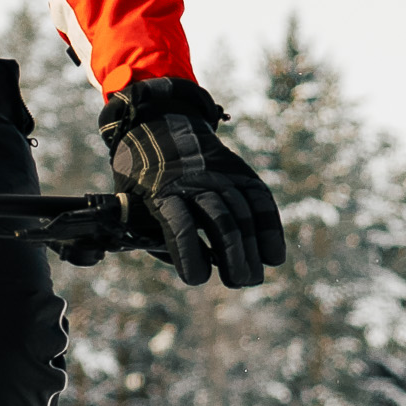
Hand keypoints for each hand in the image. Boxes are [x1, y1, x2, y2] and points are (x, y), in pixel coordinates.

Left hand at [99, 77, 285, 287]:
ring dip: (252, 248)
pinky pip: (259, 199)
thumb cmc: (141, 179)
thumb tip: (192, 265)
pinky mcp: (238, 172)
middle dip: (233, 255)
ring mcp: (219, 174)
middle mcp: (193, 181)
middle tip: (238, 280)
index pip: (180, 224)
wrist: (158, 125)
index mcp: (161, 191)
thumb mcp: (132, 204)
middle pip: (220, 219)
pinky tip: (274, 256)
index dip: (190, 254)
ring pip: (242, 211)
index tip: (197, 278)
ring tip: (252, 276)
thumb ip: (157, 238)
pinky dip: (270, 228)